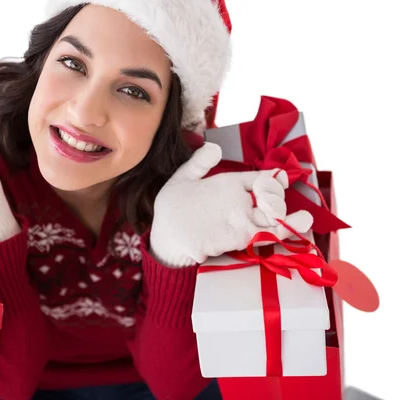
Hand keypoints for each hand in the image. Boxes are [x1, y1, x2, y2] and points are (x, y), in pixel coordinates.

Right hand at [150, 143, 312, 266]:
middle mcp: (238, 200)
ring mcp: (242, 221)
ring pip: (274, 217)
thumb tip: (215, 147)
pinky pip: (269, 235)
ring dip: (291, 218)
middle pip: (271, 198)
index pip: (258, 178)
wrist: (167, 239)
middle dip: (277, 200)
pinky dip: (287, 231)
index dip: (272, 180)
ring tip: (305, 218)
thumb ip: (200, 162)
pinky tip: (299, 228)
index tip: (280, 180)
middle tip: (278, 207)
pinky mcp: (242, 240)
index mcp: (226, 182)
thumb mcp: (181, 177)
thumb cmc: (171, 209)